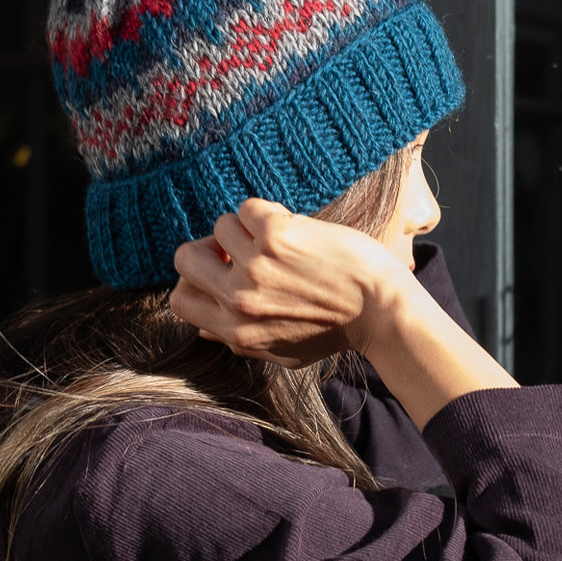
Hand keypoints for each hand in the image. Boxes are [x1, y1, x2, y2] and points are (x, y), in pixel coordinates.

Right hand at [170, 199, 409, 366]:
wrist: (382, 311)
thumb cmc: (338, 332)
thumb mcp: (283, 353)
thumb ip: (239, 343)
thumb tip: (205, 330)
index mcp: (235, 332)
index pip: (179, 299)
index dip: (195, 280)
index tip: (220, 271)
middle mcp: (239, 300)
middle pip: (184, 257)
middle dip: (209, 248)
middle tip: (240, 249)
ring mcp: (255, 265)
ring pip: (221, 226)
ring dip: (247, 228)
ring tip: (280, 240)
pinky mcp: (277, 235)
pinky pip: (248, 207)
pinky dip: (268, 212)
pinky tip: (294, 228)